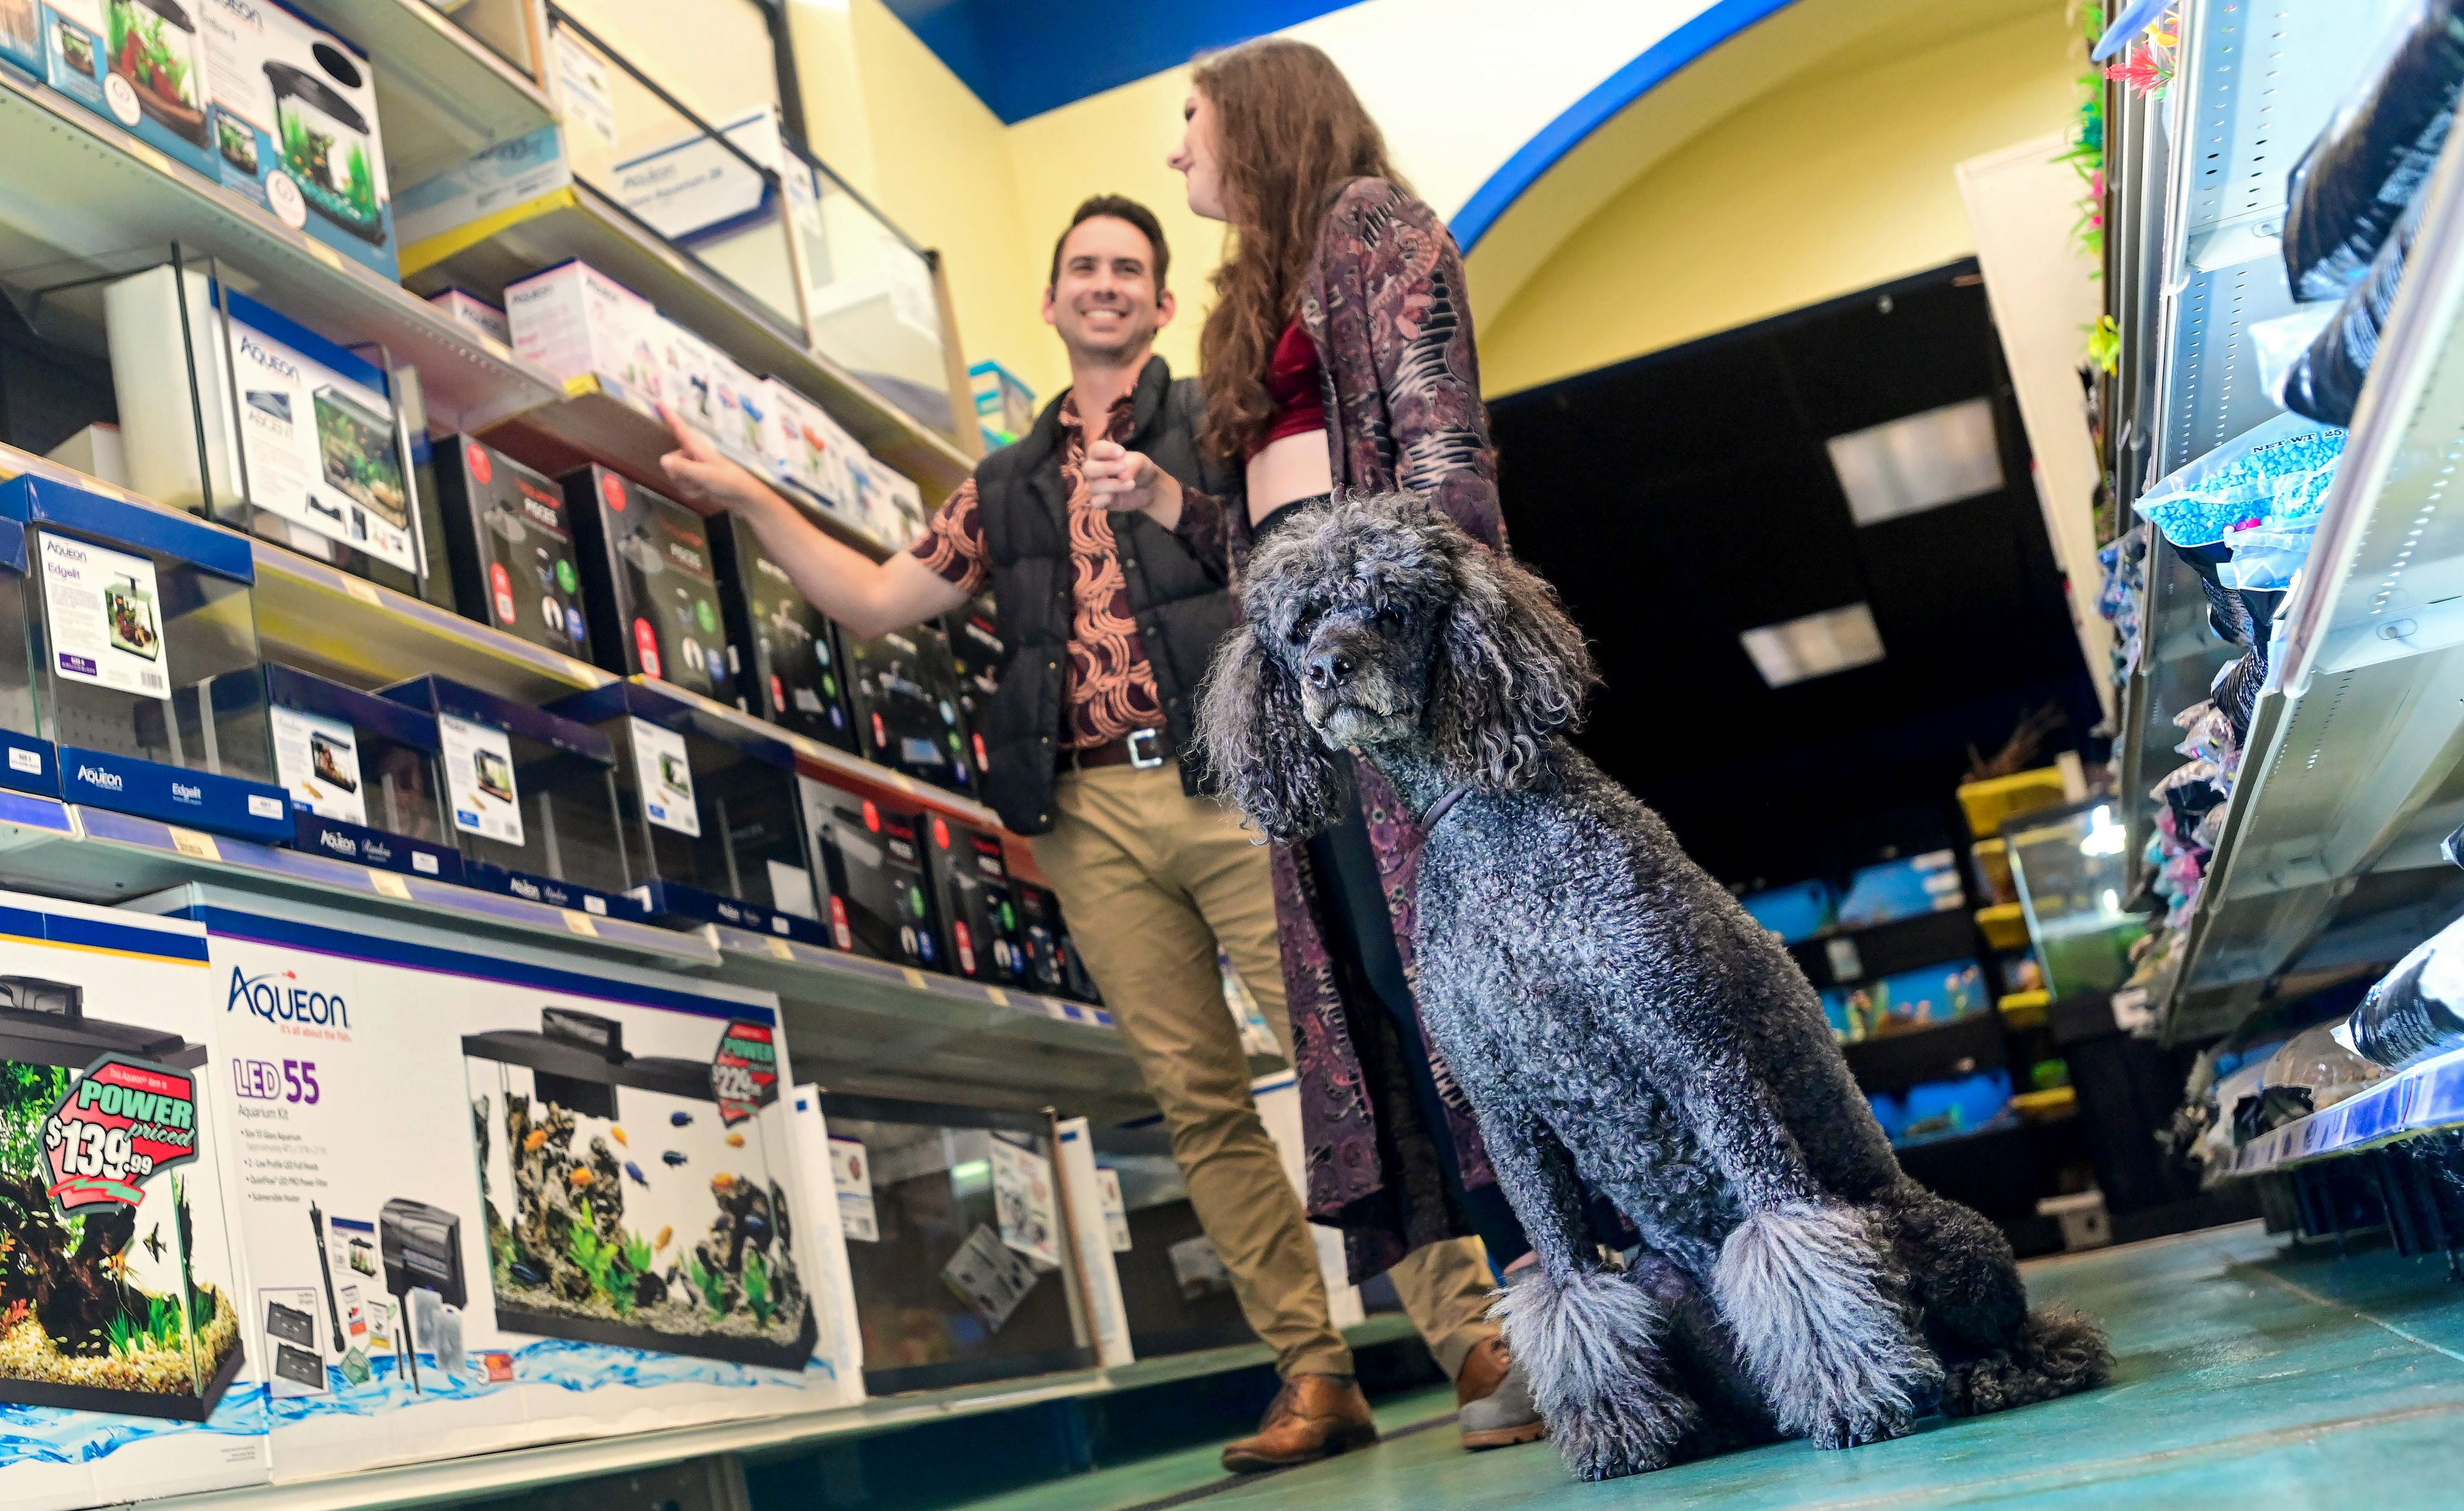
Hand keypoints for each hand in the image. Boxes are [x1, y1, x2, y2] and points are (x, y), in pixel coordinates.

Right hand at [657, 404, 779, 518]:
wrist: (742, 496)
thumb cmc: (727, 480)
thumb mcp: (704, 474)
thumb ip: (683, 468)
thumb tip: (663, 460)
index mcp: (696, 446)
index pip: (679, 427)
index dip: (669, 415)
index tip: (659, 401)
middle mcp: (692, 454)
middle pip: (671, 462)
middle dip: (680, 475)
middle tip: (696, 480)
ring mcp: (693, 467)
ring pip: (676, 476)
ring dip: (688, 485)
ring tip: (703, 486)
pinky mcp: (695, 479)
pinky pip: (682, 486)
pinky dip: (692, 492)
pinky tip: (704, 492)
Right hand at [1083, 440, 1180, 520]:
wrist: (1148, 487)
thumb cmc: (1138, 468)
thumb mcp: (1139, 462)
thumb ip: (1131, 466)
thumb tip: (1122, 476)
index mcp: (1100, 455)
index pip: (1095, 449)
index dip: (1106, 450)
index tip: (1122, 452)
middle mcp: (1093, 470)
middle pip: (1088, 469)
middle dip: (1105, 468)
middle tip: (1123, 467)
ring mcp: (1095, 486)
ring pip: (1094, 487)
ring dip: (1113, 484)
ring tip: (1132, 484)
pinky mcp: (1101, 501)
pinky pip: (1095, 502)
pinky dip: (1103, 500)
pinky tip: (1114, 497)